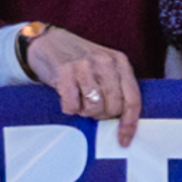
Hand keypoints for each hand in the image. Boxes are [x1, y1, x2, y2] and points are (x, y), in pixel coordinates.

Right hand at [26, 31, 140, 133]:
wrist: (49, 42)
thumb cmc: (79, 59)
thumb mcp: (105, 67)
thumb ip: (116, 87)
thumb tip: (123, 121)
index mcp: (120, 62)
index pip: (133, 98)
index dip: (129, 122)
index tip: (124, 138)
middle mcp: (105, 62)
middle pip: (113, 106)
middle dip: (102, 115)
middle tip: (92, 109)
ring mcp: (85, 65)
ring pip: (94, 107)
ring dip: (85, 111)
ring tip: (80, 100)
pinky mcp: (65, 71)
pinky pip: (72, 105)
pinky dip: (69, 108)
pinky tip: (68, 96)